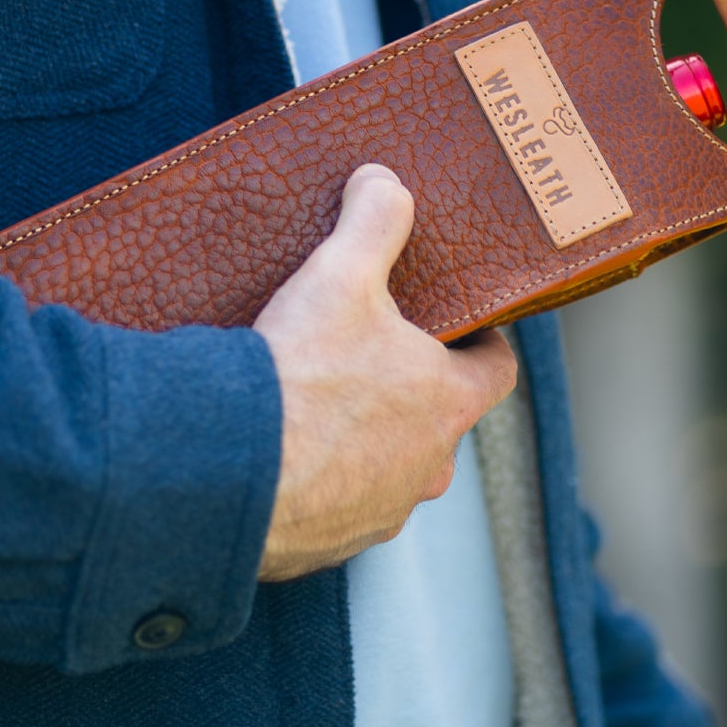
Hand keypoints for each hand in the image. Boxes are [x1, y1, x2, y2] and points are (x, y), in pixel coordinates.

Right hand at [253, 163, 517, 581]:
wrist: (229, 468)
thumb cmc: (300, 376)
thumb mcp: (339, 277)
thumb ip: (373, 222)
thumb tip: (384, 180)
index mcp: (444, 404)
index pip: (496, 374)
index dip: (484, 347)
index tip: (469, 332)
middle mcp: (424, 468)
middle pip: (438, 426)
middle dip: (411, 397)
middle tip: (369, 363)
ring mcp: (376, 512)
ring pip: (386, 473)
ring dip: (364, 447)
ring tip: (316, 412)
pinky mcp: (325, 545)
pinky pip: (332, 510)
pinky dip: (316, 486)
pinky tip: (278, 457)